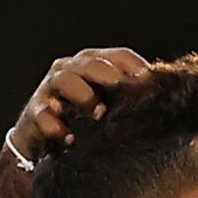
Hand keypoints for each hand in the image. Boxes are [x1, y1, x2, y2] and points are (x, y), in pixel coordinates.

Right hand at [8, 47, 151, 161]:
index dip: (135, 66)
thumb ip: (127, 98)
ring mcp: (49, 90)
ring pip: (65, 80)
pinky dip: (57, 126)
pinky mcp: (34, 113)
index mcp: (91, 64)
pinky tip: (70, 138)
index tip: (152, 82)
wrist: (40, 141)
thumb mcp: (107, 105)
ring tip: (97, 114)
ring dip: (83, 96)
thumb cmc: (80, 119)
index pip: (118, 56)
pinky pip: (44, 115)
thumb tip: (163, 101)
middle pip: (90, 63)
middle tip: (123, 88)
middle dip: (108, 74)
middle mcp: (69, 70)